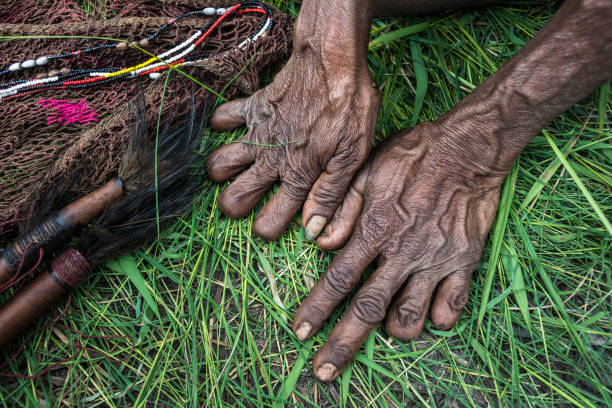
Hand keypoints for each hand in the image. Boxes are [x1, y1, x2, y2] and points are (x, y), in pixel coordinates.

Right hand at [207, 1, 379, 240]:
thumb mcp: (352, 157)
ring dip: (223, 172)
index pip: (269, 220)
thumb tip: (312, 230)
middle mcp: (271, 160)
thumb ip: (330, 195)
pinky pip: (223, 118)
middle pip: (234, 198)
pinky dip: (222, 124)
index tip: (272, 225)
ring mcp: (257, 133)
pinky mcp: (253, 108)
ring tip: (237, 169)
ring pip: (220, 163)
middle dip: (234, 207)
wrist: (332, 62)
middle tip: (245, 201)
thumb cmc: (350, 109)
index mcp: (297, 176)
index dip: (268, 229)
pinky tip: (233, 128)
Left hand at [292, 120, 506, 380]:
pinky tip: (429, 315)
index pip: (338, 279)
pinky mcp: (464, 262)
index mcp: (374, 229)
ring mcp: (435, 261)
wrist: (468, 149)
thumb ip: (342, 207)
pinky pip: (452, 306)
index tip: (299, 332)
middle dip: (342, 344)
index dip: (316, 308)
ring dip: (395, 331)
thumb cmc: (413, 155)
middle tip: (324, 372)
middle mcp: (403, 253)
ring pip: (411, 317)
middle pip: (368, 309)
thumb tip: (318, 242)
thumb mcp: (368, 169)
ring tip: (386, 330)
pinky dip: (438, 319)